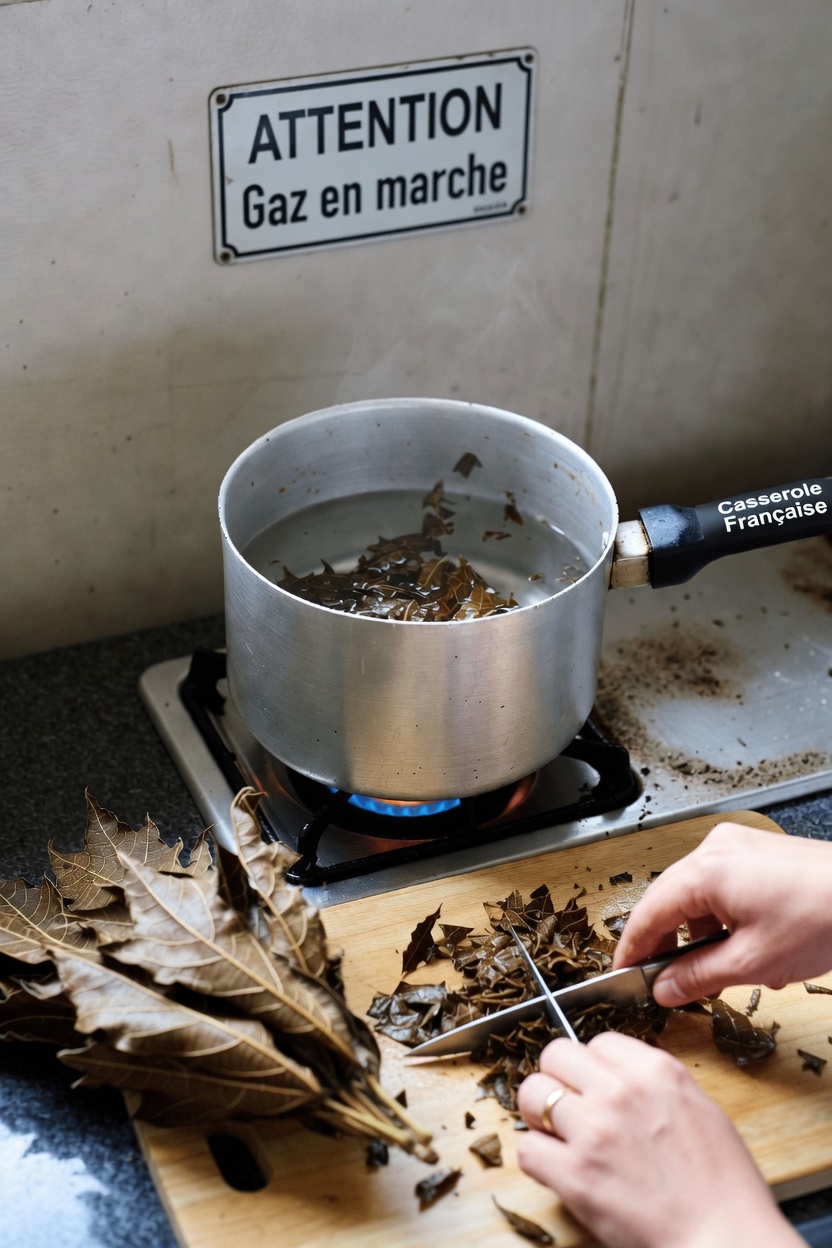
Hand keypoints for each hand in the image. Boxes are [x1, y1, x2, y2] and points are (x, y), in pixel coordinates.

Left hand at [517, 1033, 802, 1247]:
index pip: (599, 1042)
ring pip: (532, 1094)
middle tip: (568, 1108)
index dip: (594, 1067)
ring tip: (557, 1137)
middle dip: (558, 1079)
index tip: (597, 1088)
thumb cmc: (725, 1186)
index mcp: (656, 1070)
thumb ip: (654, 1085)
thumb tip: (618, 1078)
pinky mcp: (575, 1175)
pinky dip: (538, 1160)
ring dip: (539, 1116)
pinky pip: (528, 1149)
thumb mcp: (700, 1109)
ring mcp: (594, 1130)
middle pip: (556, 1055)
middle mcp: (621, 1090)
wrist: (726, 1240)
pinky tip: (558, 1170)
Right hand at [613, 822, 831, 1006]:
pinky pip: (720, 884)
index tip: (624, 974)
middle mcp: (715, 848)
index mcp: (705, 870)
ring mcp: (736, 846)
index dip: (633, 948)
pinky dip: (721, 916)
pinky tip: (740, 946)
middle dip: (669, 943)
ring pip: (696, 894)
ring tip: (716, 970)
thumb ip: (698, 977)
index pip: (648, 912)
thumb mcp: (751, 962)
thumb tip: (665, 988)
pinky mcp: (756, 851)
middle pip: (670, 900)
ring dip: (699, 933)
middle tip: (666, 980)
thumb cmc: (822, 917)